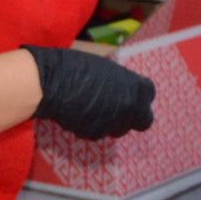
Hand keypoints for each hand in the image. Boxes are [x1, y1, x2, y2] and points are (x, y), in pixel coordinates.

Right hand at [21, 46, 154, 138]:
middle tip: (118, 109)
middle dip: (133, 117)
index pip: (149, 95)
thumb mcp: (106, 67)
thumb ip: (120, 81)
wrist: (51, 82)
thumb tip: (121, 87)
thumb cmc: (76, 65)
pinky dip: (90, 126)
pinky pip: (97, 132)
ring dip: (111, 122)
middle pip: (143, 120)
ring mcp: (113, 123)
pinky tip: (77, 113)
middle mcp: (130, 108)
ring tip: (92, 108)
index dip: (140, 95)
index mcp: (136, 87)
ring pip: (118, 128)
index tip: (131, 93)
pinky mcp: (94, 133)